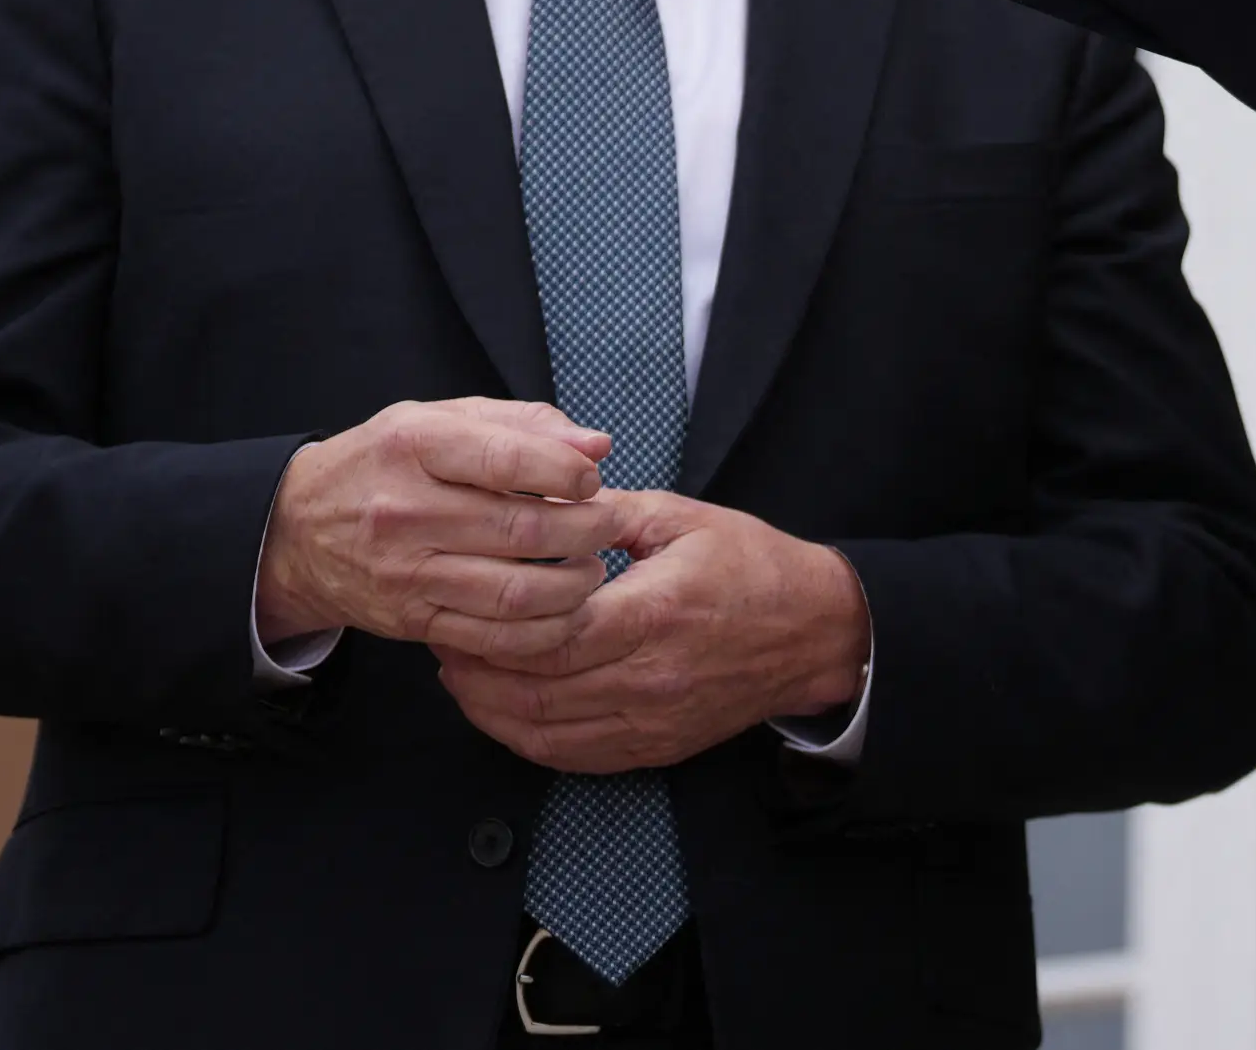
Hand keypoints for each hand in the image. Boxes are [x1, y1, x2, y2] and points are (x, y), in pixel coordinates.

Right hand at [254, 397, 624, 648]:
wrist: (294, 532)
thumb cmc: (385, 463)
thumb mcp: (439, 420)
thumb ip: (522, 423)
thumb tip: (596, 444)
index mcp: (415, 445)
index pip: (506, 458)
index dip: (566, 470)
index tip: (593, 478)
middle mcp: (407, 511)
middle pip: (522, 529)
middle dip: (587, 529)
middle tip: (609, 524)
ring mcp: (407, 572)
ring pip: (515, 592)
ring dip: (574, 585)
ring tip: (592, 568)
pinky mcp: (412, 620)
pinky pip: (493, 638)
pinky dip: (543, 631)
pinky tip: (564, 609)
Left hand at [434, 491, 872, 775]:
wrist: (815, 632)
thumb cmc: (754, 568)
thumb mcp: (684, 519)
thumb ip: (608, 513)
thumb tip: (541, 501)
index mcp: (654, 611)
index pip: (550, 632)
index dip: (490, 622)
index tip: (455, 599)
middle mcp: (648, 676)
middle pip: (534, 687)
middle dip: (474, 665)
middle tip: (440, 633)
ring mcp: (650, 719)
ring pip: (543, 729)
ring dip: (487, 705)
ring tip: (456, 671)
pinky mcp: (652, 747)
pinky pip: (570, 756)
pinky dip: (524, 737)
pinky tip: (499, 708)